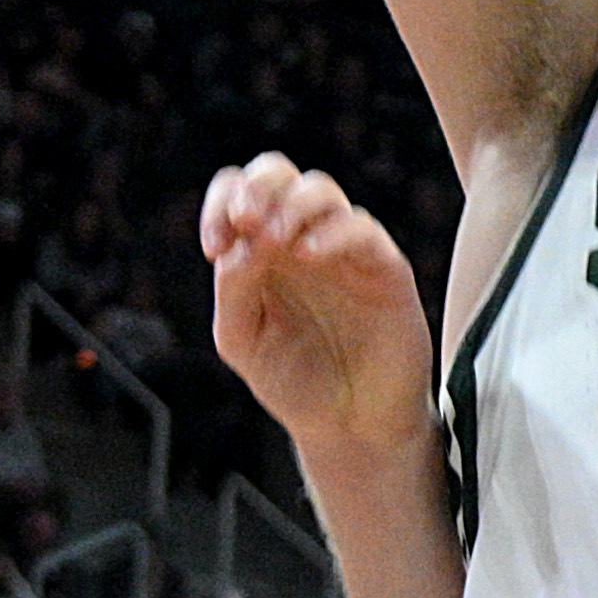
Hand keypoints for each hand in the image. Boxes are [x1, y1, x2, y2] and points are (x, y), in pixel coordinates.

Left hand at [202, 154, 435, 462]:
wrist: (350, 425)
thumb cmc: (294, 380)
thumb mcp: (241, 338)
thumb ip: (233, 287)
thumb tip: (239, 242)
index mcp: (260, 250)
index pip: (237, 194)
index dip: (221, 204)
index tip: (214, 247)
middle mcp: (299, 239)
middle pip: (278, 173)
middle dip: (258, 187)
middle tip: (246, 221)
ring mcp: (342, 250)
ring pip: (320, 190)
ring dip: (290, 206)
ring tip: (275, 240)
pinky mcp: (383, 267)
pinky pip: (361, 228)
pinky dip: (331, 233)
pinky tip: (309, 256)